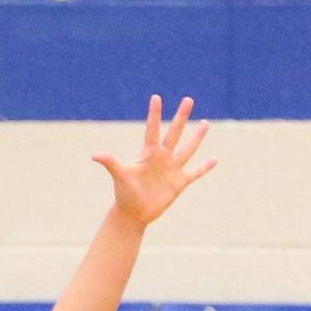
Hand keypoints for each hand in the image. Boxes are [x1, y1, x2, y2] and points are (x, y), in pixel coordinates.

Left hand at [92, 94, 215, 227]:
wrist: (133, 214)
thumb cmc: (124, 194)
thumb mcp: (120, 176)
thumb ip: (110, 163)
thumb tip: (95, 155)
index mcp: (149, 153)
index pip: (153, 129)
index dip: (154, 114)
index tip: (156, 97)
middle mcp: (162, 157)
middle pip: (175, 132)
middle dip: (181, 117)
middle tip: (188, 99)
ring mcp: (172, 169)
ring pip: (188, 149)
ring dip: (197, 137)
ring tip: (205, 123)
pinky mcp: (179, 183)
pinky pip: (195, 173)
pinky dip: (204, 167)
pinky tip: (215, 159)